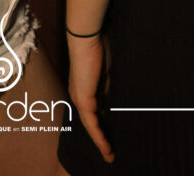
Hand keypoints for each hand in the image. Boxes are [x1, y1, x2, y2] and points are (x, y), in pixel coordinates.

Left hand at [67, 34, 113, 163]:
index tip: (112, 136)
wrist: (87, 38)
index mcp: (86, 88)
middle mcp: (79, 96)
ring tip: (110, 155)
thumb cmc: (98, 48)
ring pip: (90, 125)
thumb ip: (107, 87)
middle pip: (91, 121)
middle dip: (101, 137)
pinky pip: (91, 122)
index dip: (103, 125)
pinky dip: (98, 135)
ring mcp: (79, 98)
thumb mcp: (107, 72)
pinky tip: (105, 146)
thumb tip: (113, 100)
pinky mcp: (82, 99)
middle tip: (111, 153)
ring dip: (100, 141)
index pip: (95, 112)